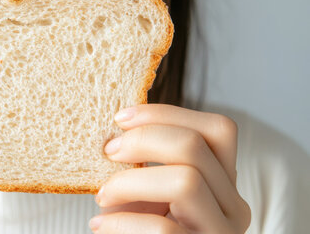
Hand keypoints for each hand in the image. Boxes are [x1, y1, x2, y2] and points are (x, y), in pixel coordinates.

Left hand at [89, 104, 250, 232]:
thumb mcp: (154, 193)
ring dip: (131, 181)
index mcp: (224, 182)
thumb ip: (149, 164)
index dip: (166, 114)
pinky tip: (102, 225)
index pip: (217, 129)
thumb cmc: (144, 231)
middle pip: (196, 148)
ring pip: (186, 181)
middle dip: (142, 140)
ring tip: (103, 195)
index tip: (120, 118)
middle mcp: (234, 207)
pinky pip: (162, 229)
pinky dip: (122, 222)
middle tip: (108, 152)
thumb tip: (113, 134)